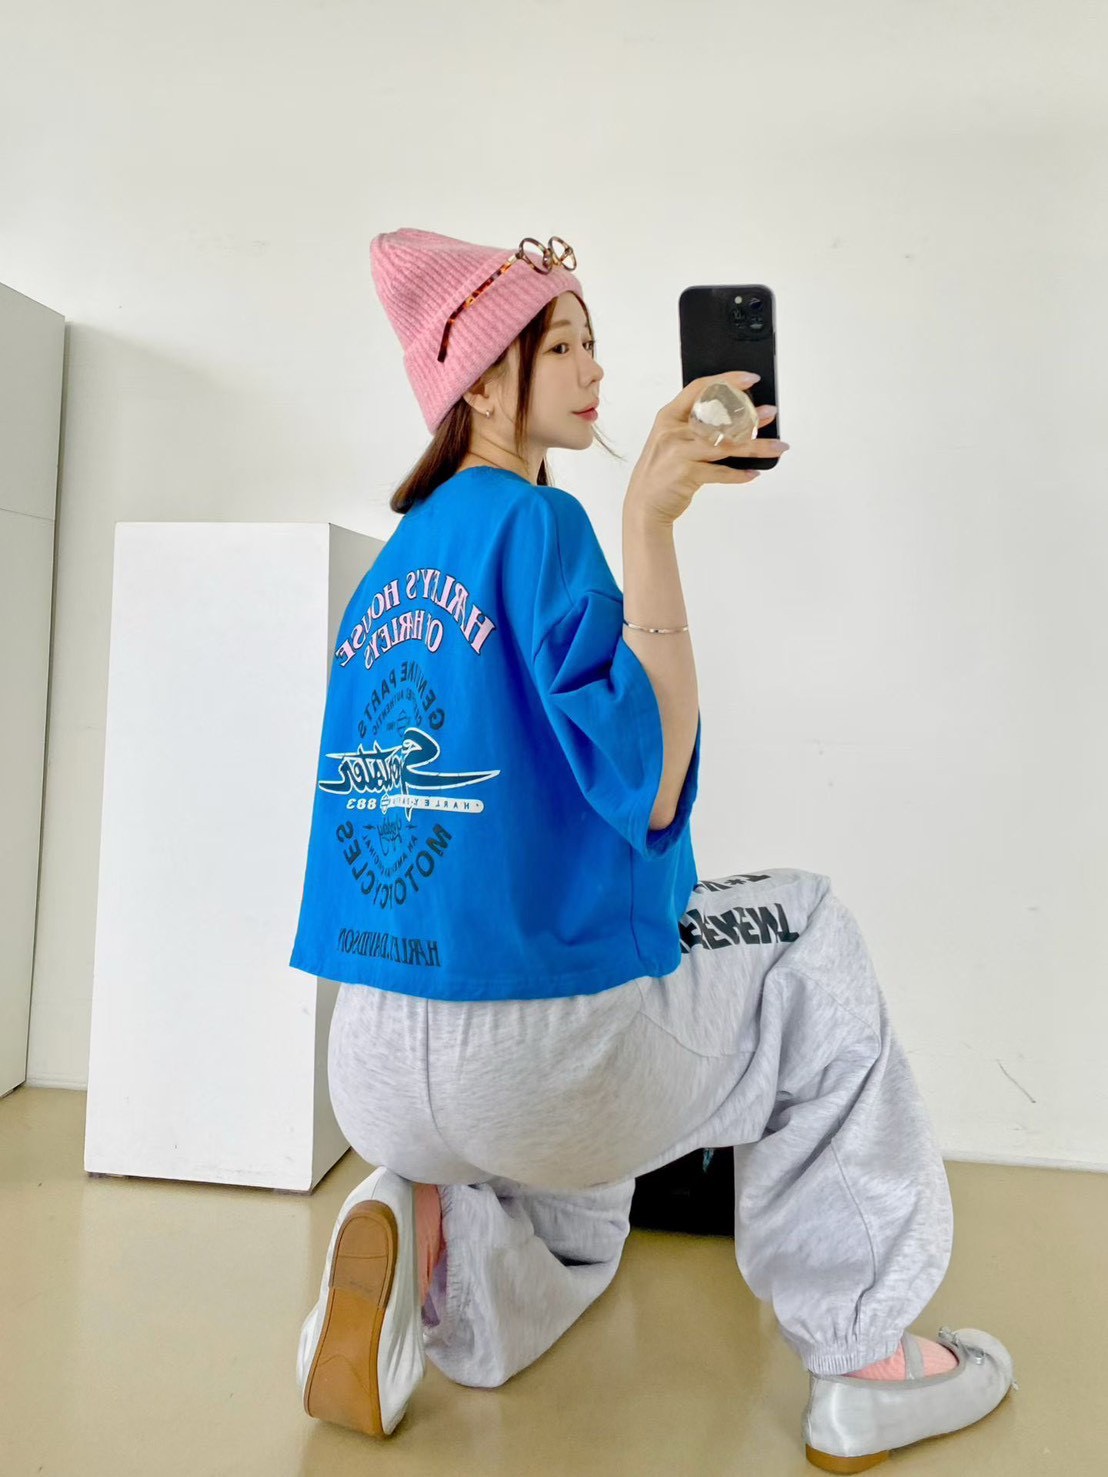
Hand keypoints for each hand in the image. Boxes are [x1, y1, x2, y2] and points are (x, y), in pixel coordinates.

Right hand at [625, 370, 789, 525]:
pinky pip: (721, 472)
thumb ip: (693, 428)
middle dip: (749, 415)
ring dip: (755, 446)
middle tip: (770, 412)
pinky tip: (752, 474)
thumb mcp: (671, 442)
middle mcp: (673, 431)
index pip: (700, 388)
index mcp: (668, 417)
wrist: (643, 505)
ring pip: (725, 445)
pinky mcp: (686, 474)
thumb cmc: (661, 472)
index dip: (727, 380)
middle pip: (718, 417)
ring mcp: (679, 452)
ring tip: (777, 445)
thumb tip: (735, 422)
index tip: (750, 379)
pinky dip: (739, 475)